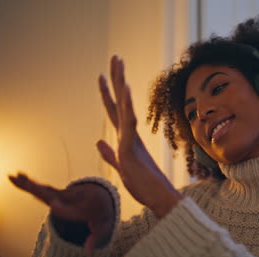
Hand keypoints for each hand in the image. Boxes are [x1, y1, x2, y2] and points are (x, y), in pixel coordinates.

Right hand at [9, 173, 113, 255]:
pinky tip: (15, 177)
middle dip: (42, 192)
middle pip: (55, 196)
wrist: (101, 196)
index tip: (54, 206)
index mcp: (83, 207)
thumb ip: (95, 238)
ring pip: (45, 190)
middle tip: (32, 187)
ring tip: (15, 177)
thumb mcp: (102, 227)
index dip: (63, 209)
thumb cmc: (100, 215)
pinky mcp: (55, 193)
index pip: (71, 209)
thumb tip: (88, 252)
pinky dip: (28, 183)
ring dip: (30, 184)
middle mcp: (72, 198)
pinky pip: (41, 188)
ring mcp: (62, 194)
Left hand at [96, 55, 181, 216]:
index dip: (108, 92)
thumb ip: (109, 153)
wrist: (159, 197)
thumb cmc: (143, 184)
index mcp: (125, 137)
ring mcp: (131, 139)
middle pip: (119, 101)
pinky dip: (126, 106)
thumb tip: (98, 141)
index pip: (114, 110)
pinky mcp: (132, 148)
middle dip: (117, 78)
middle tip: (116, 57)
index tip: (103, 75)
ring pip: (124, 106)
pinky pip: (128, 123)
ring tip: (119, 64)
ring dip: (121, 84)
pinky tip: (125, 89)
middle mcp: (129, 133)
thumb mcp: (120, 166)